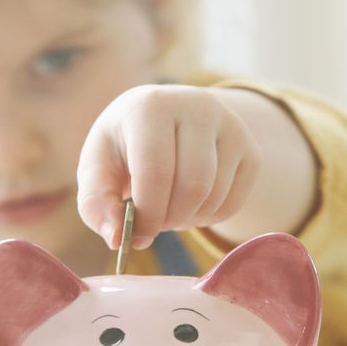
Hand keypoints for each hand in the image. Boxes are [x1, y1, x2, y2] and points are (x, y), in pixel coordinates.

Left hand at [77, 85, 261, 249]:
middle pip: (193, 186)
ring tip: (170, 212)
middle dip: (170, 219)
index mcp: (151, 106)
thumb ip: (96, 205)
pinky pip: (235, 201)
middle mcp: (197, 106)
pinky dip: (211, 218)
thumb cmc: (124, 148)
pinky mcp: (250, 149)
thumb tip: (117, 239)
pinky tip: (192, 207)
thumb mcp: (97, 168)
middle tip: (155, 224)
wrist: (166, 120)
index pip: (157, 171)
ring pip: (215, 196)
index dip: (148, 214)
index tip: (138, 236)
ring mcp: (231, 126)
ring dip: (189, 220)